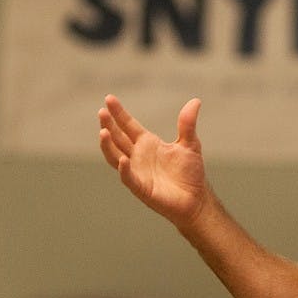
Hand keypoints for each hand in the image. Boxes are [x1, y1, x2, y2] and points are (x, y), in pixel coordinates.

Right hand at [98, 95, 210, 229]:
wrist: (196, 198)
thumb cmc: (190, 172)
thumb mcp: (190, 143)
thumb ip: (187, 123)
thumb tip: (195, 101)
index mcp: (147, 143)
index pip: (128, 125)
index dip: (119, 113)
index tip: (109, 98)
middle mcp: (138, 156)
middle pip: (118, 138)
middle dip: (109, 125)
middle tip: (102, 111)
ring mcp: (137, 172)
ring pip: (115, 157)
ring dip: (108, 145)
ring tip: (103, 131)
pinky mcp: (141, 188)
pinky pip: (129, 178)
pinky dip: (124, 169)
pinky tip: (123, 159)